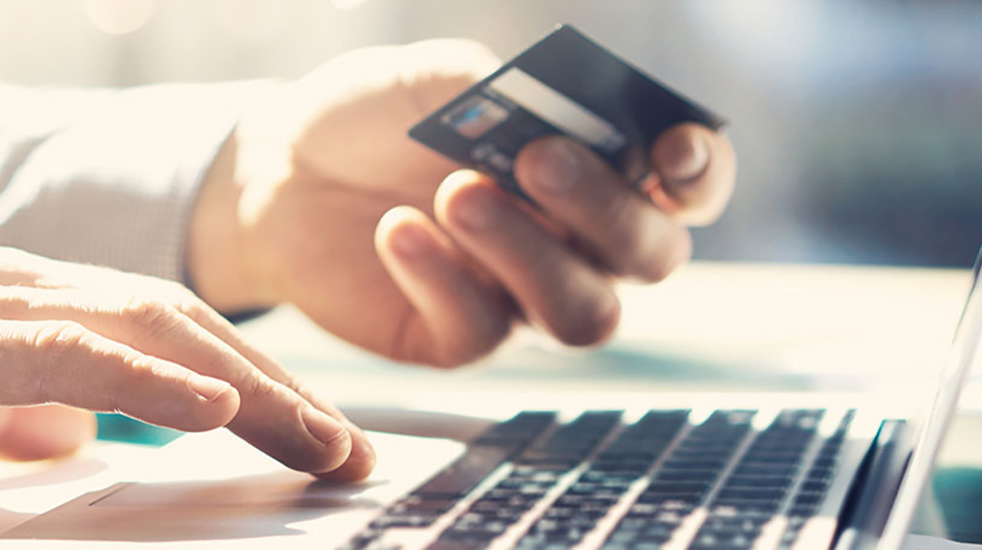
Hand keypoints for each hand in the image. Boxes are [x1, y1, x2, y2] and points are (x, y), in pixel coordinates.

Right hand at [0, 217, 373, 480]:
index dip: (244, 379)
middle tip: (347, 447)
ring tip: (314, 436)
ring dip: (241, 385)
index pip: (161, 334)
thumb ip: (5, 413)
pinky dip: (144, 377)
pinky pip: (63, 352)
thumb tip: (71, 441)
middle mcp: (19, 289)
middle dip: (274, 389)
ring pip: (144, 331)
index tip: (305, 432)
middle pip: (179, 327)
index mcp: (20, 304)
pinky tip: (207, 404)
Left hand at [189, 39, 736, 365]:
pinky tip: (397, 230)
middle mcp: (580, 242)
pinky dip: (443, 276)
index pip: (689, 186)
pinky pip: (482, 330)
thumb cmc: (375, 116)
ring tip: (458, 193)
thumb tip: (560, 115)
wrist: (281, 167)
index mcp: (599, 168)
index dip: (699, 173)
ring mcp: (523, 297)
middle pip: (650, 256)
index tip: (670, 149)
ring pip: (582, 312)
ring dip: (530, 253)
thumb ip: (507, 93)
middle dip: (604, 207)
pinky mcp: (459, 337)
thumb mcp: (437, 80)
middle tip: (536, 159)